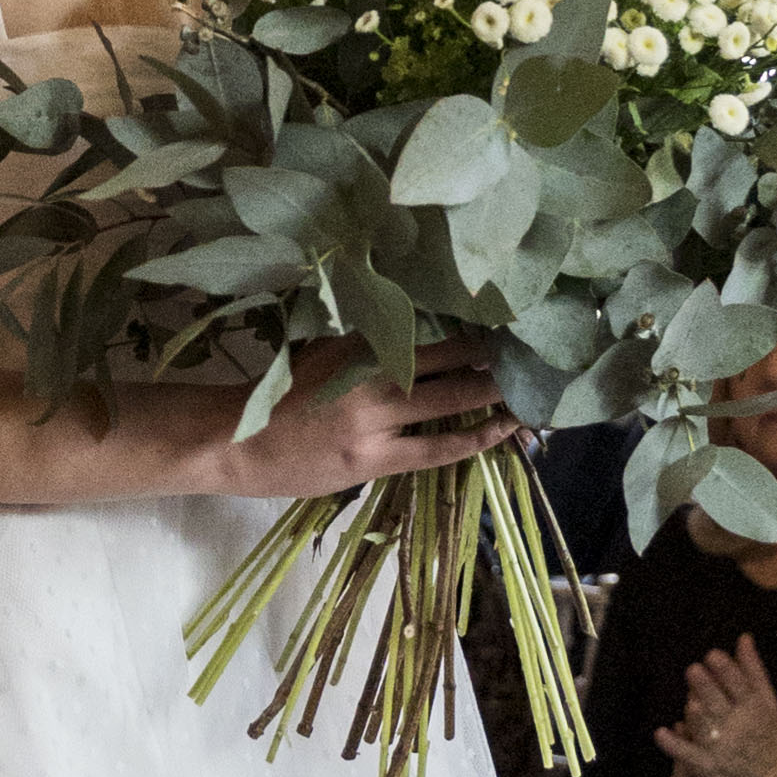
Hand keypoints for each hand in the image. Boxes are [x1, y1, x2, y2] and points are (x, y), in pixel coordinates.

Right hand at [221, 338, 515, 504]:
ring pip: (451, 402)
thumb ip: (370, 337)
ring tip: (532, 391)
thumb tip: (425, 318)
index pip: (433, 326)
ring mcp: (373, 421)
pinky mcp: (372, 459)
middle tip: (538, 351)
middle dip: (497, 358)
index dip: (477, 324)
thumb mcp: (325, 348)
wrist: (239, 442)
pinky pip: (436, 450)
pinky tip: (502, 431)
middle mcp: (372, 375)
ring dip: (495, 397)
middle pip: (452, 360)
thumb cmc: (283, 394)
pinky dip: (473, 439)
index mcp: (360, 341)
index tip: (512, 316)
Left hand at [659, 635, 776, 776]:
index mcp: (755, 708)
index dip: (727, 671)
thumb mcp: (767, 703)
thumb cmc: (768, 737)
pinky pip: (689, 755)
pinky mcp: (708, 767)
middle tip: (694, 670)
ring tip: (690, 702)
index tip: (713, 655)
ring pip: (708, 729)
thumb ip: (753, 671)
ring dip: (698, 717)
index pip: (741, 686)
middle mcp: (740, 727)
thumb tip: (743, 637)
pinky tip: (661, 733)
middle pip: (722, 705)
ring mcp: (723, 748)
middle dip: (709, 689)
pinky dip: (675, 745)